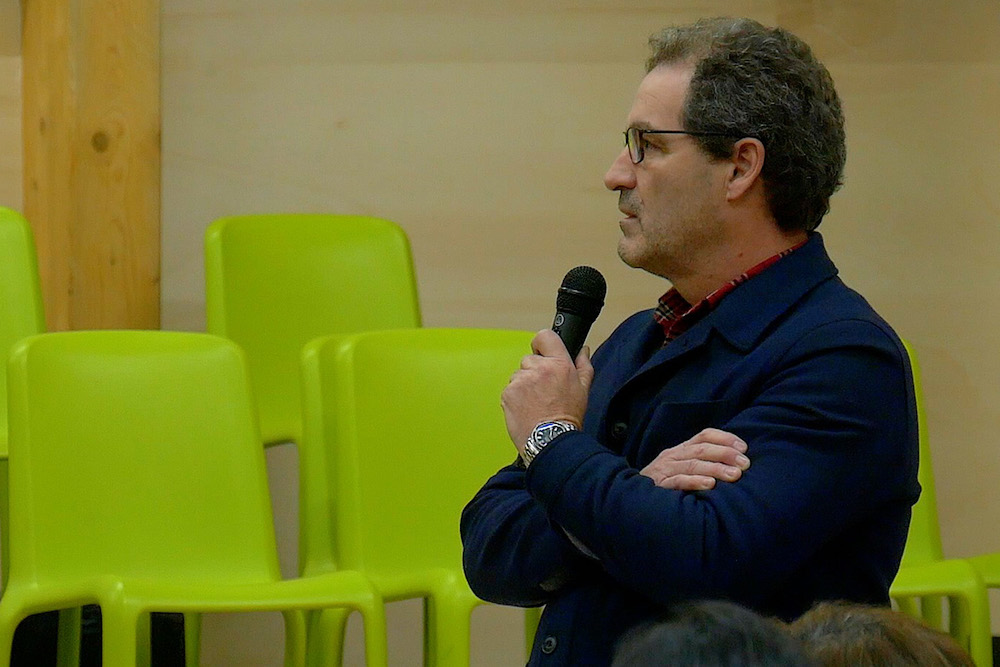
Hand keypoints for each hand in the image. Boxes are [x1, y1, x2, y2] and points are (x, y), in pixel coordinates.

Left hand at [501, 329, 593, 455]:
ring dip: (524, 385)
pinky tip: (527, 408)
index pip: (545, 336)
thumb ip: (583, 365)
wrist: (550, 440)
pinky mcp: (508, 393)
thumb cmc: (567, 417)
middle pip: (529, 359)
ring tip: (536, 403)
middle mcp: (538, 368)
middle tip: (544, 390)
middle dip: (534, 371)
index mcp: (558, 364)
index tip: (542, 352)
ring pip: (518, 375)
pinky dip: (515, 398)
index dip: (542, 344)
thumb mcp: (584, 389)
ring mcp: (521, 380)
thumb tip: (583, 350)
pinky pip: (510, 389)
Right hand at [640, 428, 749, 490]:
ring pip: (692, 464)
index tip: (743, 447)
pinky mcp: (659, 485)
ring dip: (715, 468)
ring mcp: (665, 470)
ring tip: (734, 475)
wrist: (632, 497)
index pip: (704, 435)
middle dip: (725, 454)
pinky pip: (678, 481)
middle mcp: (673, 456)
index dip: (725, 438)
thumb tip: (734, 464)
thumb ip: (701, 463)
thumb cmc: (663, 484)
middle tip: (745, 464)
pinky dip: (694, 482)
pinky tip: (710, 485)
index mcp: (680, 449)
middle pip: (701, 449)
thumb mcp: (680, 468)